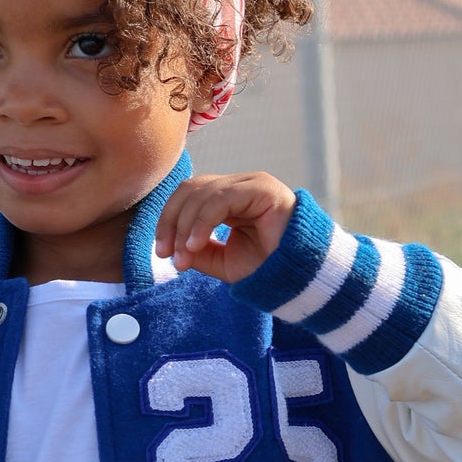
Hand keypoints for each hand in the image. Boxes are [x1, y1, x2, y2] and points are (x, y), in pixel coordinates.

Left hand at [153, 173, 295, 282]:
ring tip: (184, 257)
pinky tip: (195, 244)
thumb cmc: (266, 269)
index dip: (168, 221)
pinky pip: (221, 198)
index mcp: (228, 199)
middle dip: (171, 222)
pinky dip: (202, 221)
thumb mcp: (222, 262)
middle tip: (167, 255)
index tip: (162, 253)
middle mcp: (239, 186)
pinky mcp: (262, 188)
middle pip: (189, 190)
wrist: (299, 278)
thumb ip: (197, 250)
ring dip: (185, 226)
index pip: (188, 197)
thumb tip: (172, 245)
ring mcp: (251, 183)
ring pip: (201, 192)